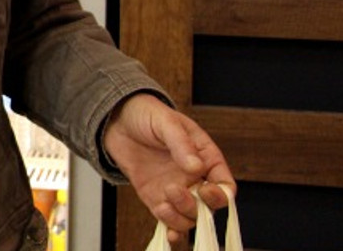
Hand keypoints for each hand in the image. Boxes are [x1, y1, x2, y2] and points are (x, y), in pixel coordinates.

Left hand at [102, 93, 235, 242]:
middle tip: (174, 190)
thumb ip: (181, 144)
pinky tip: (166, 228)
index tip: (206, 191)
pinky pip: (168, 220)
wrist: (117, 120)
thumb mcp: (165, 122)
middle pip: (208, 208)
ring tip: (162, 203)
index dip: (220, 194)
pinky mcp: (155, 198)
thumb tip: (196, 168)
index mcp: (206, 158)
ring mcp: (175, 190)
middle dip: (196, 207)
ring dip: (180, 218)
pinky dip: (170, 228)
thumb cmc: (147, 115)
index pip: (224, 185)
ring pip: (189, 218)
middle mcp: (194, 179)